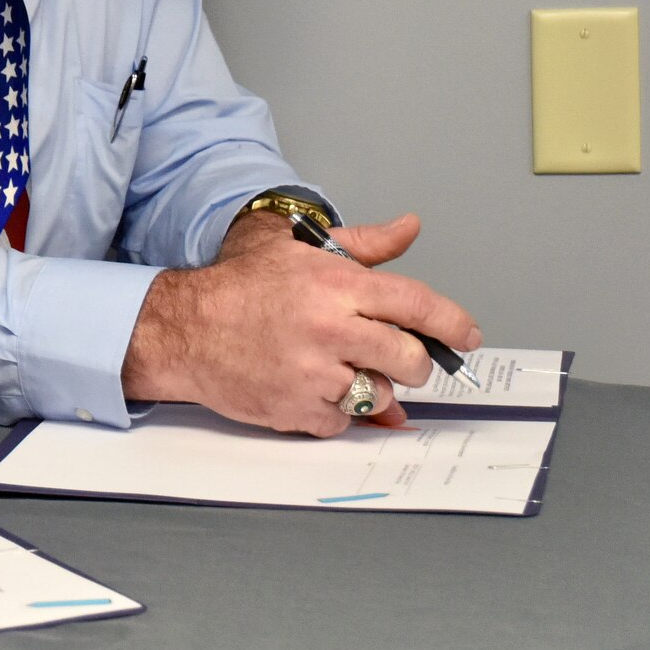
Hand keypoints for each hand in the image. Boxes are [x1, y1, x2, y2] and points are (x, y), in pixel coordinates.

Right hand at [123, 213, 481, 437]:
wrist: (184, 329)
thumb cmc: (237, 287)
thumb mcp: (296, 247)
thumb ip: (362, 243)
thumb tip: (408, 228)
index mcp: (337, 285)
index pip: (418, 306)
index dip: (452, 324)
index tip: (466, 336)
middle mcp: (332, 328)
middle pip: (410, 359)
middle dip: (411, 362)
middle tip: (392, 357)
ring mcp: (316, 373)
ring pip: (380, 394)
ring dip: (370, 387)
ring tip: (336, 368)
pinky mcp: (299, 409)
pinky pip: (344, 421)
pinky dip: (334, 410)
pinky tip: (309, 387)